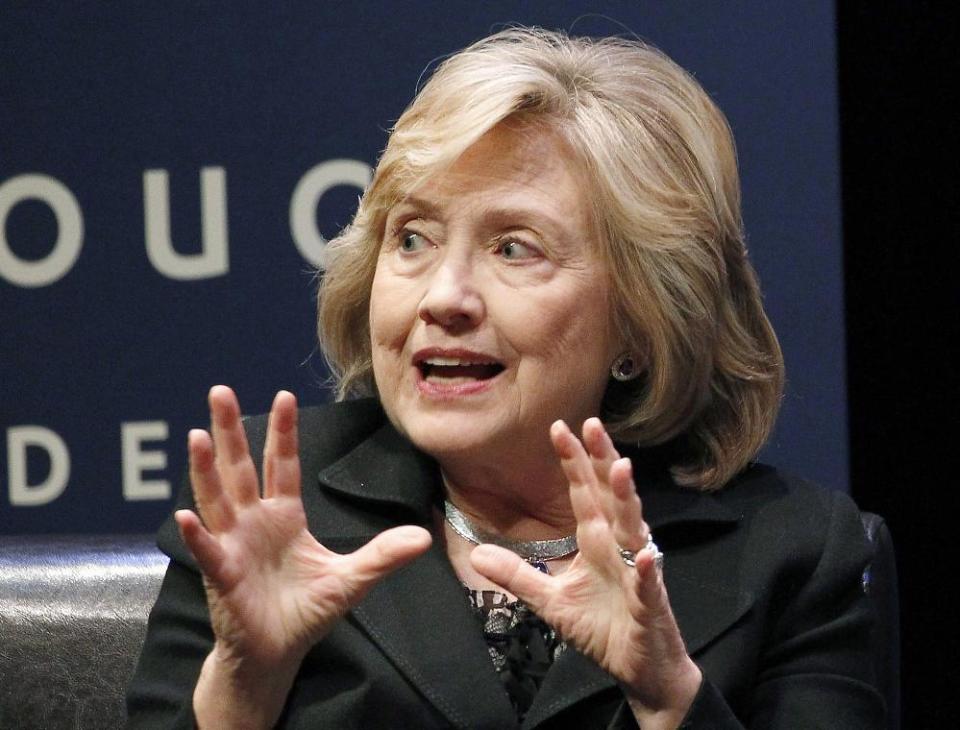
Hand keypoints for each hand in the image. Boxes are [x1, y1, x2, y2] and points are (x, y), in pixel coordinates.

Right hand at [176, 386, 431, 727]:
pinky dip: (198, 534)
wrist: (277, 654)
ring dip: (206, 469)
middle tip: (219, 391)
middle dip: (230, 431)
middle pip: (241, 468)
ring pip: (217, 499)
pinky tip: (187, 516)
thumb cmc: (306, 612)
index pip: (283, 465)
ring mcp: (234, 546)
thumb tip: (423, 536)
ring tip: (198, 435)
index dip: (283, 432)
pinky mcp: (222, 576)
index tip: (283, 396)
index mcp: (285, 516)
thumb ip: (382, 555)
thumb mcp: (351, 580)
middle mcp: (254, 522)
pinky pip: (208, 551)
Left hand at [470, 418, 700, 727]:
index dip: (573, 460)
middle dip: (602, 460)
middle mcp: (619, 546)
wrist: (639, 668)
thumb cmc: (601, 627)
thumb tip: (478, 553)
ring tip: (620, 468)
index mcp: (596, 541)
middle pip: (610, 495)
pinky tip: (643, 552)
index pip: (583, 492)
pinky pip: (647, 582)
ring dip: (627, 499)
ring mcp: (636, 570)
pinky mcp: (649, 602)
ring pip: (633, 526)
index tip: (559, 427)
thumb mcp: (550, 601)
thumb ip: (518, 575)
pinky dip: (645, 567)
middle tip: (592, 424)